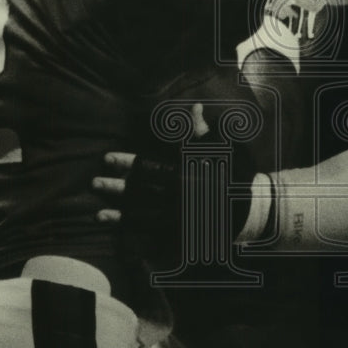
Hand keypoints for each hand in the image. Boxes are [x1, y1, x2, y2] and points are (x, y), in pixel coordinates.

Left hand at [91, 103, 258, 259]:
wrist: (253, 210)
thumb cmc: (235, 176)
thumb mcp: (223, 150)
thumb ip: (203, 132)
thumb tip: (194, 108)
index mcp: (183, 174)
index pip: (149, 166)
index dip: (126, 162)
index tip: (107, 159)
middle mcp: (177, 197)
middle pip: (140, 192)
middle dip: (115, 188)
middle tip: (94, 183)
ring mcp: (178, 219)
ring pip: (142, 217)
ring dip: (119, 216)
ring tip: (98, 215)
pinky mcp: (182, 237)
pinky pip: (154, 239)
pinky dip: (136, 239)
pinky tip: (120, 238)